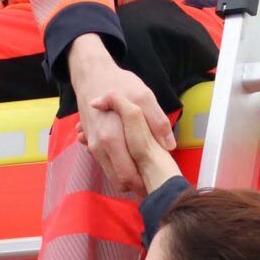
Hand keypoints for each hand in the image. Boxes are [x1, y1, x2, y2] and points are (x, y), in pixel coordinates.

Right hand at [67, 34, 172, 194]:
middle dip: (137, 183)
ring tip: (145, 166)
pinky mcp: (90, 142)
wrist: (91, 74)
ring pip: (112, 173)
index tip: (157, 182)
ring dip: (127, 173)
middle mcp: (99, 147)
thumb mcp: (144, 96)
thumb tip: (169, 145)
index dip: (144, 185)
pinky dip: (117, 164)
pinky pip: (105, 162)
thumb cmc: (119, 83)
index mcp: (112, 139)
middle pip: (119, 181)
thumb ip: (157, 121)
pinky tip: (130, 154)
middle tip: (154, 178)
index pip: (128, 178)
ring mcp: (93, 146)